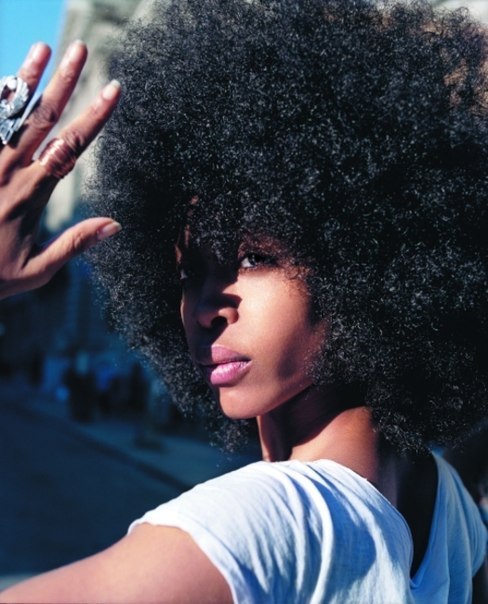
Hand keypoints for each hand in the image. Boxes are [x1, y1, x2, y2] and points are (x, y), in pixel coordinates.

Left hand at [0, 40, 120, 300]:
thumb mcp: (36, 272)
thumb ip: (73, 245)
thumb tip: (115, 225)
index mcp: (31, 196)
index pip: (70, 148)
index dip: (93, 117)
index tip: (112, 90)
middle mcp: (7, 172)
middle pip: (41, 120)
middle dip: (64, 83)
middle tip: (81, 50)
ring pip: (7, 114)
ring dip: (27, 80)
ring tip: (42, 49)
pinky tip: (3, 78)